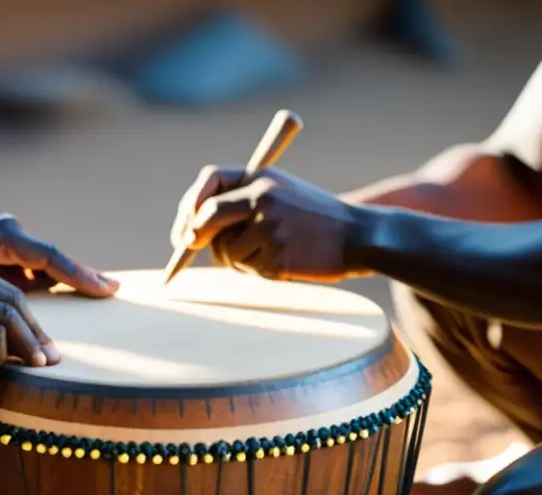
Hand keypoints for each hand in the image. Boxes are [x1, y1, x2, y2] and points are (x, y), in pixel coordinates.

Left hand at [0, 210, 119, 297]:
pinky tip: (66, 302)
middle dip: (83, 277)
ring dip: (67, 283)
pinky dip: (47, 288)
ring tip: (99, 296)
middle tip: (115, 291)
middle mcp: (12, 237)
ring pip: (45, 269)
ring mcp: (9, 247)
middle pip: (55, 261)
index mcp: (4, 235)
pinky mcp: (3, 258)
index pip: (50, 257)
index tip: (107, 287)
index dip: (78, 274)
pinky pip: (31, 275)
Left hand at [170, 165, 368, 281]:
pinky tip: (282, 261)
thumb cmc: (314, 215)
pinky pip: (247, 270)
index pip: (210, 179)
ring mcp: (270, 229)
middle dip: (194, 237)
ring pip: (226, 251)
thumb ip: (241, 200)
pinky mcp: (277, 258)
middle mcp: (263, 199)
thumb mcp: (280, 191)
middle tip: (187, 247)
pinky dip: (256, 270)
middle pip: (208, 218)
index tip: (184, 223)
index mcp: (261, 177)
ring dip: (235, 258)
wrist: (357, 235)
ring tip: (267, 251)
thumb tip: (191, 229)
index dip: (190, 203)